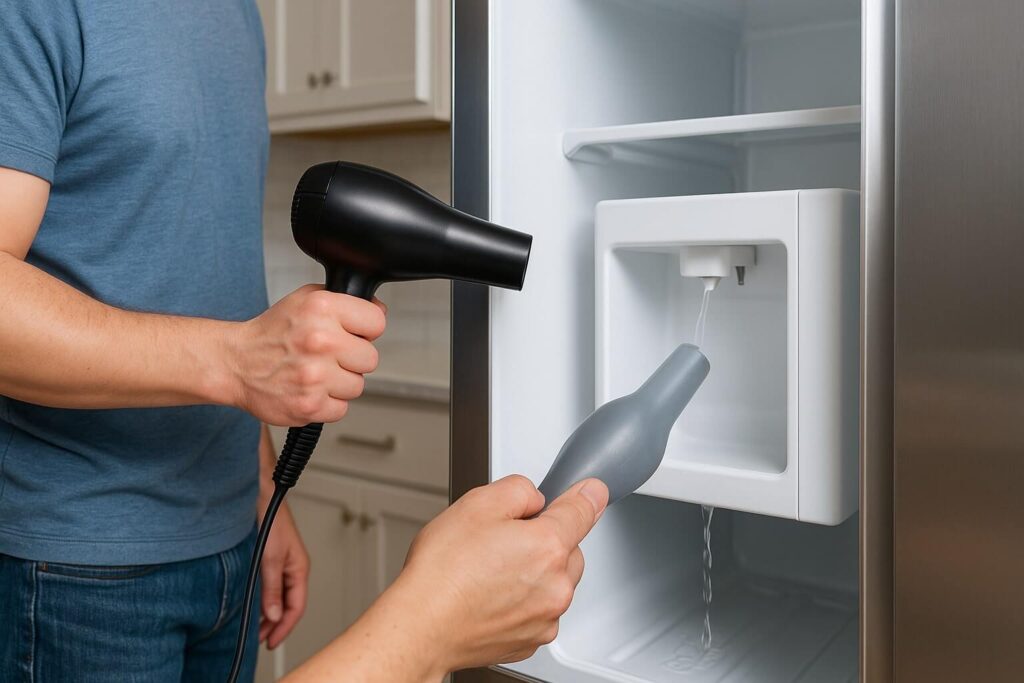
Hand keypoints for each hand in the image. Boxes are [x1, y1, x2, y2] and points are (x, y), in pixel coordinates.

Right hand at [228, 285, 385, 425]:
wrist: (236, 363)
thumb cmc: (272, 332)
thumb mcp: (306, 300)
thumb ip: (345, 300)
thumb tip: (379, 310)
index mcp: (321, 308)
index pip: (377, 322)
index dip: (365, 329)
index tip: (351, 332)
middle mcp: (320, 340)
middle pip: (371, 358)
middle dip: (352, 358)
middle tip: (327, 355)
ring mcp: (315, 376)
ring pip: (357, 386)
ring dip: (339, 382)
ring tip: (315, 372)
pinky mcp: (310, 405)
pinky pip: (341, 408)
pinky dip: (327, 402)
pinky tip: (309, 388)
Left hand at [258, 500, 309, 648]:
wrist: (261, 494)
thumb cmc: (271, 519)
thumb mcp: (269, 558)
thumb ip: (272, 588)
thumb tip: (273, 615)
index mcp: (299, 569)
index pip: (296, 607)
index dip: (284, 627)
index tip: (271, 642)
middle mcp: (292, 568)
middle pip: (288, 604)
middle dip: (275, 625)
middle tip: (260, 640)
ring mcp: (282, 563)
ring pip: (278, 596)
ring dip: (268, 613)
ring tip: (255, 628)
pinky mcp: (270, 558)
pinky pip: (270, 586)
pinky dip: (263, 600)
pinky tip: (253, 606)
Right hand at [396, 475, 608, 672]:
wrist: (421, 626)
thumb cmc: (442, 572)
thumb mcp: (477, 504)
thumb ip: (519, 490)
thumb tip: (534, 498)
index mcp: (547, 546)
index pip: (583, 510)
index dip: (586, 494)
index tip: (591, 490)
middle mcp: (555, 585)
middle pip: (569, 549)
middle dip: (546, 539)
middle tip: (504, 539)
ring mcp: (545, 617)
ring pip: (556, 582)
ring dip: (536, 572)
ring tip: (490, 571)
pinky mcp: (531, 640)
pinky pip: (539, 610)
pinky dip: (524, 601)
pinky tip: (491, 594)